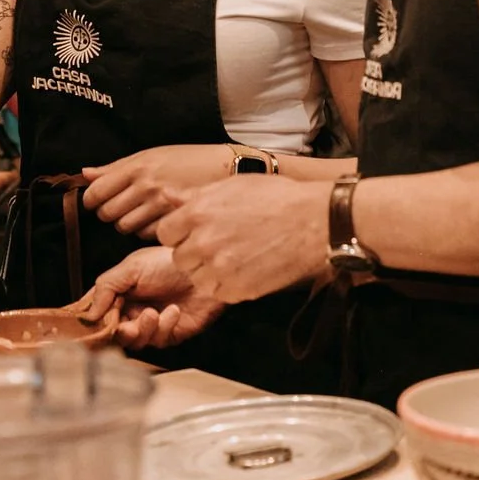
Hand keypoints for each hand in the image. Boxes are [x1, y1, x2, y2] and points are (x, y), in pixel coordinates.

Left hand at [81, 145, 232, 235]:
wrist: (225, 167)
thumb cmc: (187, 160)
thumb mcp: (151, 155)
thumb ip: (115, 168)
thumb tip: (85, 174)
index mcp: (137, 167)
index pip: (96, 193)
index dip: (93, 200)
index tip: (97, 200)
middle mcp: (146, 186)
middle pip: (108, 214)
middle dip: (111, 213)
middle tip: (124, 206)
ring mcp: (160, 206)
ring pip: (126, 228)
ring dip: (129, 223)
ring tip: (143, 212)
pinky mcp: (172, 222)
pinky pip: (146, 235)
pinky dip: (147, 231)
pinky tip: (158, 220)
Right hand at [86, 247, 224, 347]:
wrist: (206, 266)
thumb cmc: (170, 261)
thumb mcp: (133, 266)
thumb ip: (107, 286)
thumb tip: (88, 313)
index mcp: (120, 292)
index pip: (97, 312)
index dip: (93, 321)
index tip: (93, 324)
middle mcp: (132, 309)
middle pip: (114, 332)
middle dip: (119, 331)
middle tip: (125, 325)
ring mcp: (151, 323)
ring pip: (135, 341)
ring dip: (142, 329)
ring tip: (152, 313)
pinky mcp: (170, 333)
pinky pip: (158, 340)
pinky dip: (164, 326)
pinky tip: (173, 310)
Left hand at [157, 179, 330, 302]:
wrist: (313, 221)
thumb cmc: (275, 197)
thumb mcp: (231, 186)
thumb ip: (194, 196)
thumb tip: (166, 194)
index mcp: (198, 213)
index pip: (165, 233)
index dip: (180, 232)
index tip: (196, 230)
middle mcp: (203, 243)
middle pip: (179, 258)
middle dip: (193, 251)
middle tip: (218, 242)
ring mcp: (220, 269)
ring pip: (196, 277)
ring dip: (208, 270)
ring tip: (232, 255)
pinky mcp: (238, 290)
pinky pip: (217, 292)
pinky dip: (226, 284)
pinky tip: (244, 267)